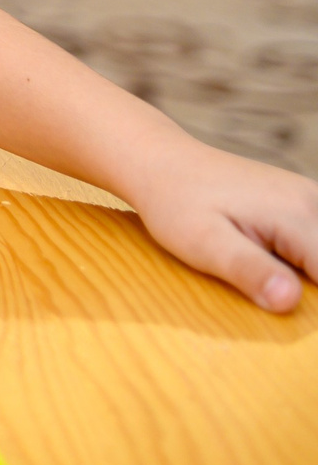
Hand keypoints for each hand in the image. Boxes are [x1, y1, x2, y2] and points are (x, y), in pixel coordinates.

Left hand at [120, 141, 317, 312]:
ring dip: (307, 269)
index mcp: (295, 215)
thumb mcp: (202, 243)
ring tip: (258, 267)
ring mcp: (309, 197)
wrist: (161, 161)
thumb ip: (248, 270)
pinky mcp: (300, 201)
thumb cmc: (175, 203)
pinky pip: (315, 236)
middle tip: (258, 281)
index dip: (314, 303)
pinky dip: (303, 254)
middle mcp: (312, 201)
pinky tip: (266, 255)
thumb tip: (289, 300)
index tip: (275, 298)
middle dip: (310, 284)